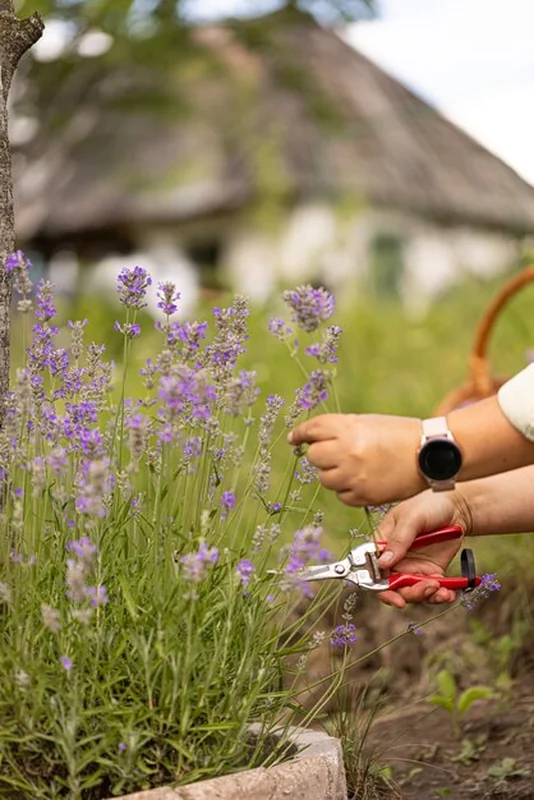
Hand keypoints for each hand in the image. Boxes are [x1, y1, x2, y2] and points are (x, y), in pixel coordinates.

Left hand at [288, 413, 426, 505]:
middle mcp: (347, 452)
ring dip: (333, 474)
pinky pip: (342, 496)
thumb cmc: (400, 434)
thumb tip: (313, 438)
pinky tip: (364, 481)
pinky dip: (348, 490)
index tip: (295, 439)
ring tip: (354, 468)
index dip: (300, 434)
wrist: (430, 453)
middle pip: (314, 456)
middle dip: (321, 455)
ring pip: (325, 479)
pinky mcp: (363, 496)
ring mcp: (354, 476)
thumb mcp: (369, 422)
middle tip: (336, 454)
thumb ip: (341, 429)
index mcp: (348, 428)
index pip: (312, 430)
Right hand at [374, 490, 473, 607]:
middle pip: (393, 587)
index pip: (373, 571)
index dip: (380, 587)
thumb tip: (382, 563)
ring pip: (412, 592)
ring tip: (441, 589)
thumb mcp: (412, 518)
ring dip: (426, 595)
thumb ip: (398, 540)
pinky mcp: (430, 573)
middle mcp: (395, 560)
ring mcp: (413, 568)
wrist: (456, 508)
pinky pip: (431, 591)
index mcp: (382, 545)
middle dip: (409, 593)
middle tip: (426, 588)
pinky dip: (440, 595)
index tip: (395, 597)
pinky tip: (448, 593)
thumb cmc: (428, 505)